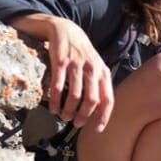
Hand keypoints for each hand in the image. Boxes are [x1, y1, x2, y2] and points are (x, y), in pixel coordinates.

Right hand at [47, 17, 113, 132]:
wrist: (66, 30)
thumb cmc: (82, 54)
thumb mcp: (96, 67)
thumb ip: (99, 86)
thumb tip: (99, 112)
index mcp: (103, 73)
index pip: (108, 99)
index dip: (103, 117)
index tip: (97, 129)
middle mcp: (92, 70)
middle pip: (92, 100)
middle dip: (84, 116)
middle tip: (76, 123)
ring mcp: (77, 66)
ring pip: (75, 95)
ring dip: (68, 110)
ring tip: (63, 116)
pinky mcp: (61, 62)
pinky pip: (58, 86)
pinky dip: (55, 100)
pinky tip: (53, 107)